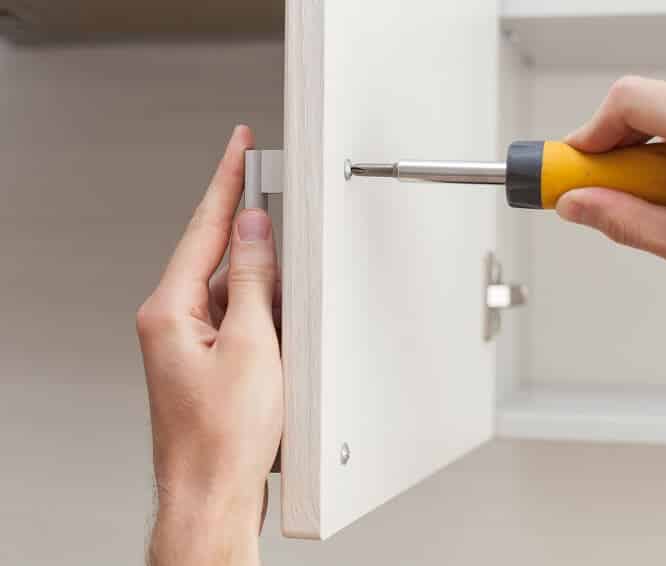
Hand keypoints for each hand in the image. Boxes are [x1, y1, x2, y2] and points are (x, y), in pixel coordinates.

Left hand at [136, 126, 281, 565]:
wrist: (214, 494)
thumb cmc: (224, 437)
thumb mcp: (250, 346)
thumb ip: (252, 281)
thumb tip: (253, 231)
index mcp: (170, 311)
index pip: (203, 227)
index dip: (225, 181)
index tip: (238, 146)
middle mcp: (171, 322)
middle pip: (215, 255)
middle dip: (250, 234)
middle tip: (277, 207)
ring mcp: (188, 344)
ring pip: (231, 290)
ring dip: (262, 285)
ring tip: (285, 305)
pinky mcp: (208, 362)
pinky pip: (237, 320)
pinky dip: (262, 315)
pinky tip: (281, 330)